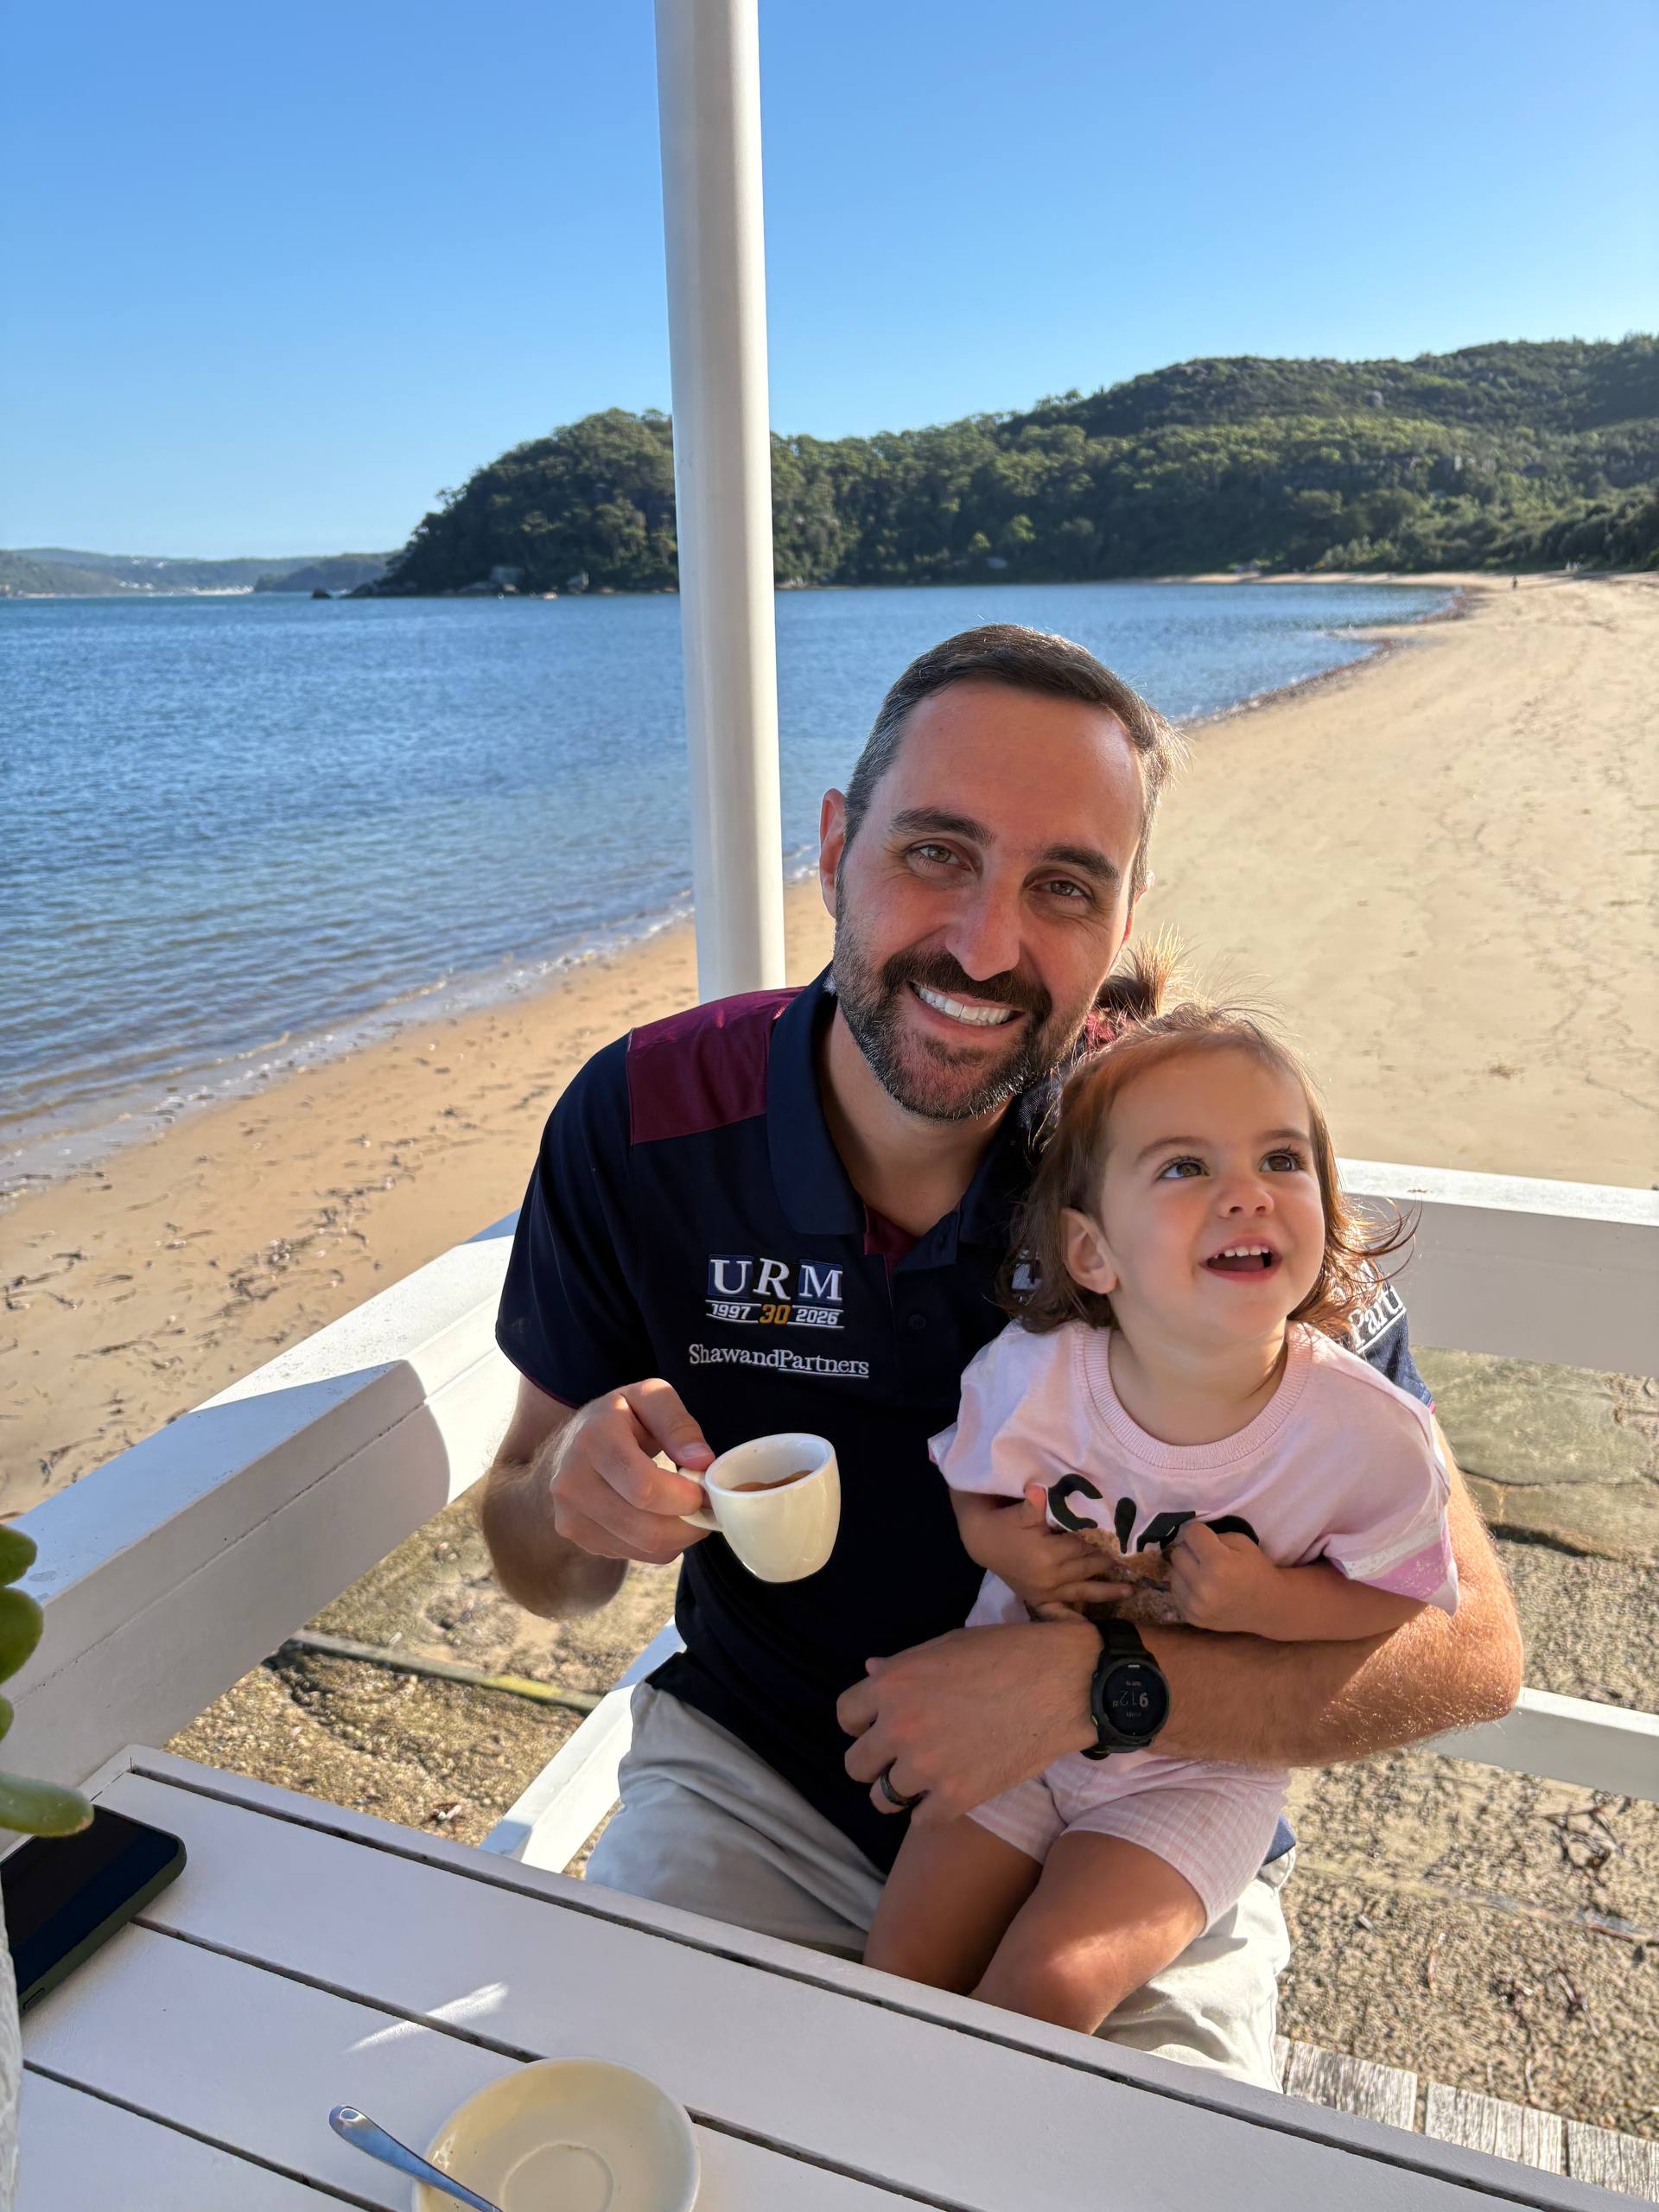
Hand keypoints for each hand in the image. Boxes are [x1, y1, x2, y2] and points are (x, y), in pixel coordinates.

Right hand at [542, 1379, 715, 1565]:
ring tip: (687, 1511)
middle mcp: (572, 1481)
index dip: (683, 1497)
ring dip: (679, 1537)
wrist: (574, 1437)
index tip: (704, 1489)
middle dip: (689, 1524)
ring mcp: (569, 1513)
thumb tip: (701, 1462)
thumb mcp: (651, 1397)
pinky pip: (633, 1554)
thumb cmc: (622, 1415)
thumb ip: (678, 1424)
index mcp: (594, 1440)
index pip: (644, 1489)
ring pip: (642, 1547)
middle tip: (706, 1507)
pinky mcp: (575, 1535)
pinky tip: (661, 1518)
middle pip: (645, 1528)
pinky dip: (659, 1544)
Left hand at [837, 1616, 1099, 1825]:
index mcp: (893, 1684)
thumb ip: (903, 1665)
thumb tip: (869, 1671)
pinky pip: (921, 1820)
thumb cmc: (1007, 1653)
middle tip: (899, 1755)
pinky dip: (932, 1810)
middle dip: (874, 1760)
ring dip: (900, 1790)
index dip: (860, 1722)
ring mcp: (926, 1767)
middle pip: (855, 1765)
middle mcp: (899, 1727)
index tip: (877, 1726)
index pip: (845, 1716)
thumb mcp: (947, 1645)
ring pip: (883, 1799)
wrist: (1064, 1682)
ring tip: (925, 1777)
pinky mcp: (956, 1798)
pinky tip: (951, 1790)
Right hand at [952, 1483, 1132, 1613]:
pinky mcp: (1038, 1600)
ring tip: (1130, 1591)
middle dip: (1108, 1564)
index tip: (1122, 1541)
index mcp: (1048, 1554)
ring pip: (1081, 1591)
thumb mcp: (1019, 1512)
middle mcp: (1050, 1577)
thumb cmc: (1004, 1524)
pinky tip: (1090, 1628)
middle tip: (1133, 1561)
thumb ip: (1033, 1505)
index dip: (1101, 1543)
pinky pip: (1059, 1613)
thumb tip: (1039, 1490)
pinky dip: (1074, 1620)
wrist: (983, 1542)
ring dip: (1106, 1592)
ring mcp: (1045, 1592)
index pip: (1082, 1547)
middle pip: (1086, 1568)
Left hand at [1167, 1522, 1281, 1633]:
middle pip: (1177, 1553)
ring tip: (1203, 1572)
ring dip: (1185, 1568)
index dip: (1200, 1532)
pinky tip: (1202, 1588)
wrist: (1268, 1607)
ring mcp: (1195, 1605)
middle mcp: (1203, 1586)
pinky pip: (1175, 1591)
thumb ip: (1213, 1535)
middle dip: (1190, 1550)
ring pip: (1172, 1572)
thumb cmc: (1256, 1569)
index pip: (1190, 1533)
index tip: (1208, 1538)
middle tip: (1206, 1556)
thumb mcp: (1242, 1541)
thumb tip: (1188, 1536)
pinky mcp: (1191, 1617)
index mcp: (1218, 1563)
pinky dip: (1185, 1586)